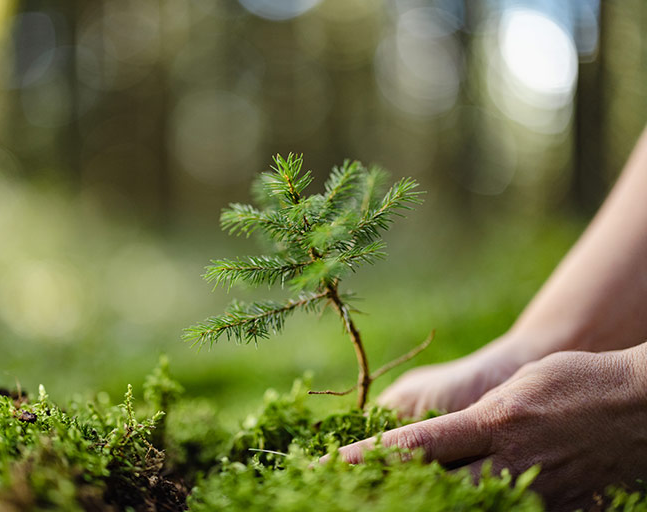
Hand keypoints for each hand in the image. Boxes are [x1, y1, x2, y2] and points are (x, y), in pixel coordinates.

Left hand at [327, 346, 646, 510]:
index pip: (418, 446)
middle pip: (436, 490)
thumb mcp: (517, 388)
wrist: (643, 404)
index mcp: (492, 423)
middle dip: (394, 494)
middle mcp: (509, 464)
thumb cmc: (577, 381)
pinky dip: (484, 510)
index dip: (371, 458)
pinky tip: (466, 504)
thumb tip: (440, 441)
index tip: (334, 464)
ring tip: (400, 499)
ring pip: (470, 511)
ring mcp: (537, 495)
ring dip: (435, 505)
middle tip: (354, 494)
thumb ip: (475, 419)